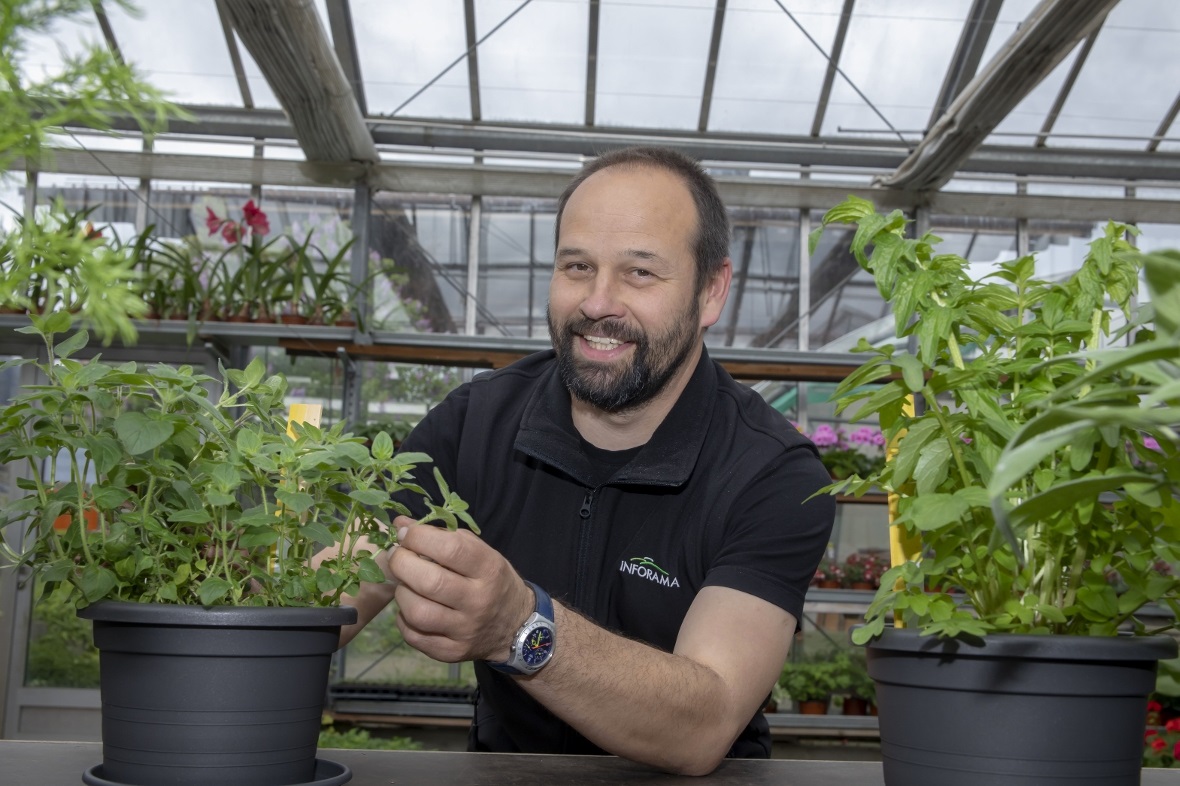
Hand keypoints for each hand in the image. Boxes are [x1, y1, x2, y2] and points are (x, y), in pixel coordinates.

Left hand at [389, 515, 533, 662]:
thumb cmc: (492, 580)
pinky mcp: (452, 652)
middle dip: (402, 563)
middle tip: (397, 557)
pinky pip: (414, 636)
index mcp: (489, 569)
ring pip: (417, 612)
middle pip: (430, 581)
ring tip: (406, 585)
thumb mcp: (480, 552)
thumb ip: (442, 536)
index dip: (419, 537)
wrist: (515, 626)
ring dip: (402, 593)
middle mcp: (479, 601)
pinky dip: (404, 619)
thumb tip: (400, 525)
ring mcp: (465, 630)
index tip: (405, 534)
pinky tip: (412, 608)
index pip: (450, 549)